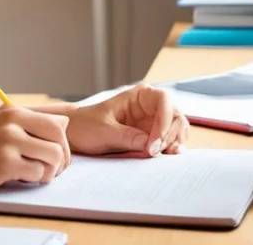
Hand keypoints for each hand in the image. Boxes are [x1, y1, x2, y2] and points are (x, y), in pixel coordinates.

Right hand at [0, 105, 70, 200]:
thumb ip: (24, 125)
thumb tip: (64, 122)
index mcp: (11, 111)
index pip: (57, 122)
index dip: (62, 144)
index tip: (52, 159)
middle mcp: (11, 121)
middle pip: (60, 137)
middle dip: (63, 159)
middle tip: (50, 172)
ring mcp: (8, 140)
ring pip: (54, 157)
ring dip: (48, 172)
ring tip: (30, 175)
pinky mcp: (5, 162)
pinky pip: (39, 174)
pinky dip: (33, 181)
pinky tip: (17, 179)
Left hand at [65, 83, 188, 157]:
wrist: (75, 134)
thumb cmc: (86, 126)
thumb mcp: (104, 131)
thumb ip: (127, 137)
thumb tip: (150, 146)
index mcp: (139, 96)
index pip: (164, 100)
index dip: (165, 120)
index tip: (155, 141)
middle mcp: (150, 106)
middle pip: (176, 116)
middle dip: (170, 135)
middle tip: (155, 152)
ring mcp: (154, 122)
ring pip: (177, 129)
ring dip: (175, 142)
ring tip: (164, 156)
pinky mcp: (153, 137)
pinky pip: (171, 141)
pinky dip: (172, 149)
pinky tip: (167, 157)